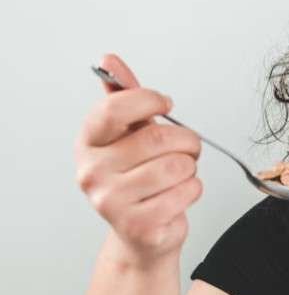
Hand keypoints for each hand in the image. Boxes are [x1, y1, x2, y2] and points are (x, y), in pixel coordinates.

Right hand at [74, 54, 202, 265]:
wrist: (141, 235)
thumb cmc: (137, 180)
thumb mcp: (129, 135)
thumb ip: (124, 97)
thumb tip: (110, 60)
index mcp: (88, 143)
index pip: (117, 107)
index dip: (150, 100)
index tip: (165, 104)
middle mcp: (93, 172)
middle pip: (158, 138)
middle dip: (187, 140)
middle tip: (188, 147)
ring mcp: (112, 202)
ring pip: (177, 166)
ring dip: (191, 168)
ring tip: (180, 174)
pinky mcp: (139, 225)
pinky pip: (186, 192)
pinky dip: (193, 190)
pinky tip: (178, 195)